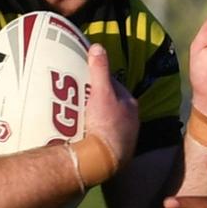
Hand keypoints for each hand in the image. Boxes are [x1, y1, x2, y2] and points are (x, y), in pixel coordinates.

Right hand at [84, 43, 138, 167]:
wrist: (105, 160)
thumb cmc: (106, 124)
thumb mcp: (101, 92)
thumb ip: (99, 69)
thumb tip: (97, 46)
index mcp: (129, 104)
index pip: (113, 85)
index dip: (99, 80)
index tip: (84, 78)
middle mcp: (130, 120)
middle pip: (109, 103)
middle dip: (95, 99)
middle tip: (77, 97)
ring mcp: (123, 136)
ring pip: (106, 120)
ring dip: (93, 117)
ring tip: (76, 114)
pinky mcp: (114, 151)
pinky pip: (102, 136)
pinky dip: (93, 132)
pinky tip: (82, 133)